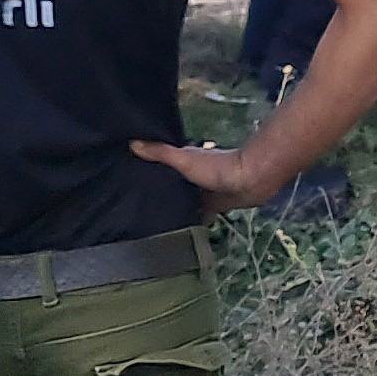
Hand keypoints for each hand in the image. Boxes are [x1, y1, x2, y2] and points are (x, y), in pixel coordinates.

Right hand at [128, 139, 277, 219]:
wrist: (251, 180)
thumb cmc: (217, 167)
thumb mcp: (184, 159)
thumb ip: (161, 153)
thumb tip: (132, 143)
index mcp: (184, 162)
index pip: (160, 167)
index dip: (145, 172)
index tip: (125, 181)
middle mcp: (192, 177)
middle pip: (171, 186)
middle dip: (157, 195)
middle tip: (133, 209)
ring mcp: (204, 192)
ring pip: (183, 202)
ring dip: (173, 209)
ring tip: (150, 223)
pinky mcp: (215, 206)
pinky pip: (198, 215)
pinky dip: (190, 221)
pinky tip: (176, 232)